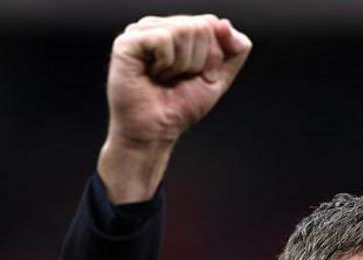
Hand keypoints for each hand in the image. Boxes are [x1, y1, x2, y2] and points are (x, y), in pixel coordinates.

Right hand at [97, 15, 251, 202]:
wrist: (155, 133)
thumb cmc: (180, 107)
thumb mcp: (219, 77)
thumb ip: (235, 49)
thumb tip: (224, 23)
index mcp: (176, 29)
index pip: (211, 23)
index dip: (213, 56)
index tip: (196, 76)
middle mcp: (157, 26)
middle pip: (200, 26)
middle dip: (199, 61)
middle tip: (177, 80)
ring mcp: (140, 31)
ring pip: (183, 29)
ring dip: (182, 65)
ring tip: (163, 78)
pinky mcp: (127, 42)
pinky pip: (164, 39)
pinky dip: (166, 64)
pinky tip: (151, 75)